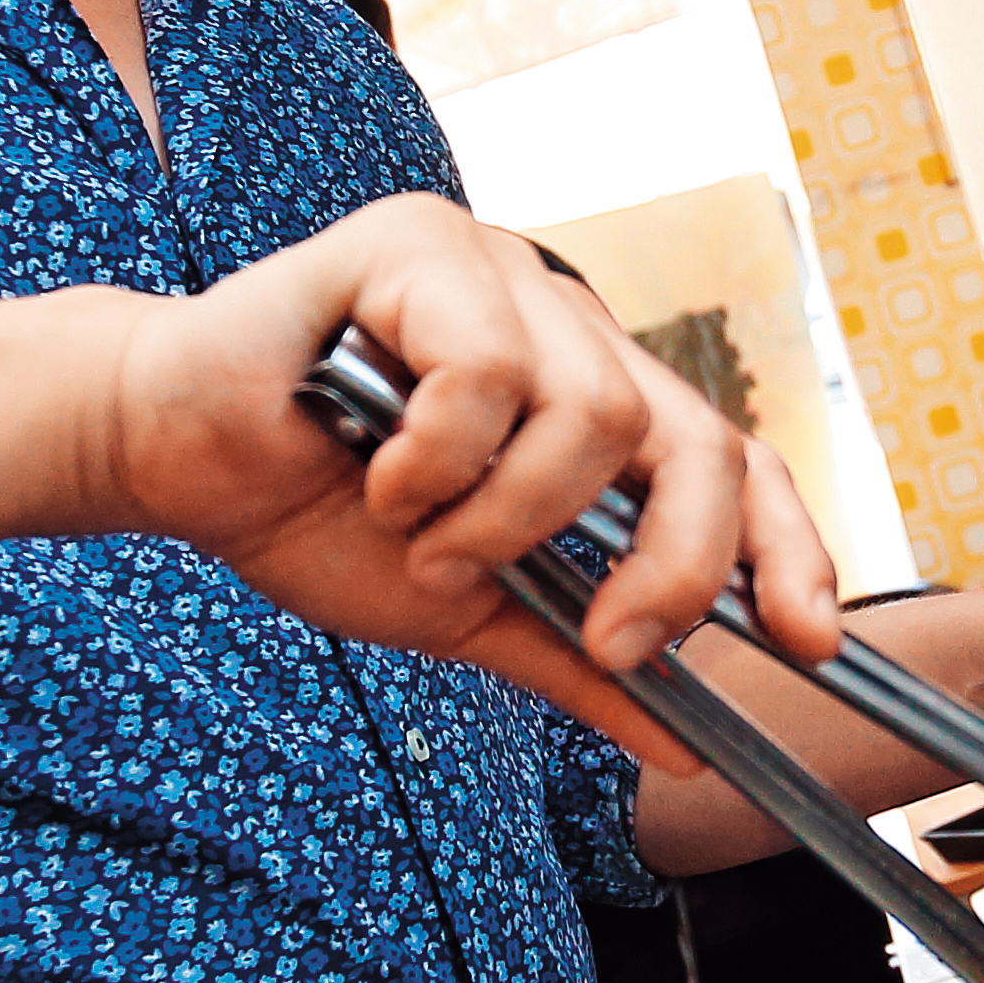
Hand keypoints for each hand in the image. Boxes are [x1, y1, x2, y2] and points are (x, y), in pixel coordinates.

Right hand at [96, 194, 843, 755]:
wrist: (169, 459)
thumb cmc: (313, 515)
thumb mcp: (469, 613)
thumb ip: (575, 660)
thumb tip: (687, 739)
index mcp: (591, 402)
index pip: (735, 461)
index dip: (786, 547)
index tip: (814, 643)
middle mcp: (567, 329)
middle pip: (699, 441)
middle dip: (674, 563)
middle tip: (607, 639)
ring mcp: (502, 278)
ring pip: (594, 414)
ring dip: (504, 516)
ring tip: (421, 533)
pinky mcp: (422, 243)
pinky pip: (485, 371)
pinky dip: (432, 454)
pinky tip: (372, 464)